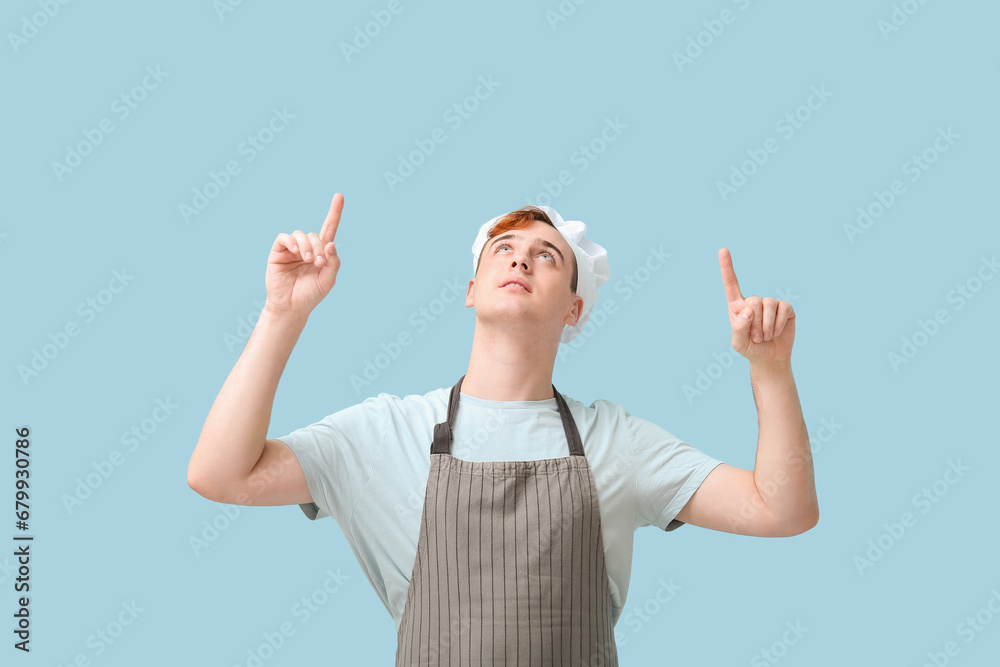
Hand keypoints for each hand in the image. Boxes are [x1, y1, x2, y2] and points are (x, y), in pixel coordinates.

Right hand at [264, 193, 343, 317]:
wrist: (291, 307)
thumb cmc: (311, 295)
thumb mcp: (328, 279)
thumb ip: (334, 262)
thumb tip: (331, 243)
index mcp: (321, 252)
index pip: (329, 228)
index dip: (334, 212)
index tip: (340, 196)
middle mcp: (307, 247)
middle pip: (315, 235)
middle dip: (319, 247)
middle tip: (319, 263)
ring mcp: (292, 249)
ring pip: (301, 234)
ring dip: (307, 245)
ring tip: (309, 260)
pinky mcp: (278, 252)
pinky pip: (284, 238)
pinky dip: (292, 241)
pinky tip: (296, 251)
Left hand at [719, 248, 794, 364]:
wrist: (770, 358)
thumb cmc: (751, 349)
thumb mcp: (738, 343)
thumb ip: (739, 327)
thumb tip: (749, 309)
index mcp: (737, 305)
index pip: (731, 284)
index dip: (727, 267)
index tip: (723, 250)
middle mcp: (754, 301)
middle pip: (754, 301)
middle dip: (756, 324)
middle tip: (757, 337)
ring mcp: (770, 303)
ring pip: (768, 305)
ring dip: (767, 327)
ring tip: (765, 337)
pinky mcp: (785, 308)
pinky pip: (783, 310)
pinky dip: (778, 325)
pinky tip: (777, 333)